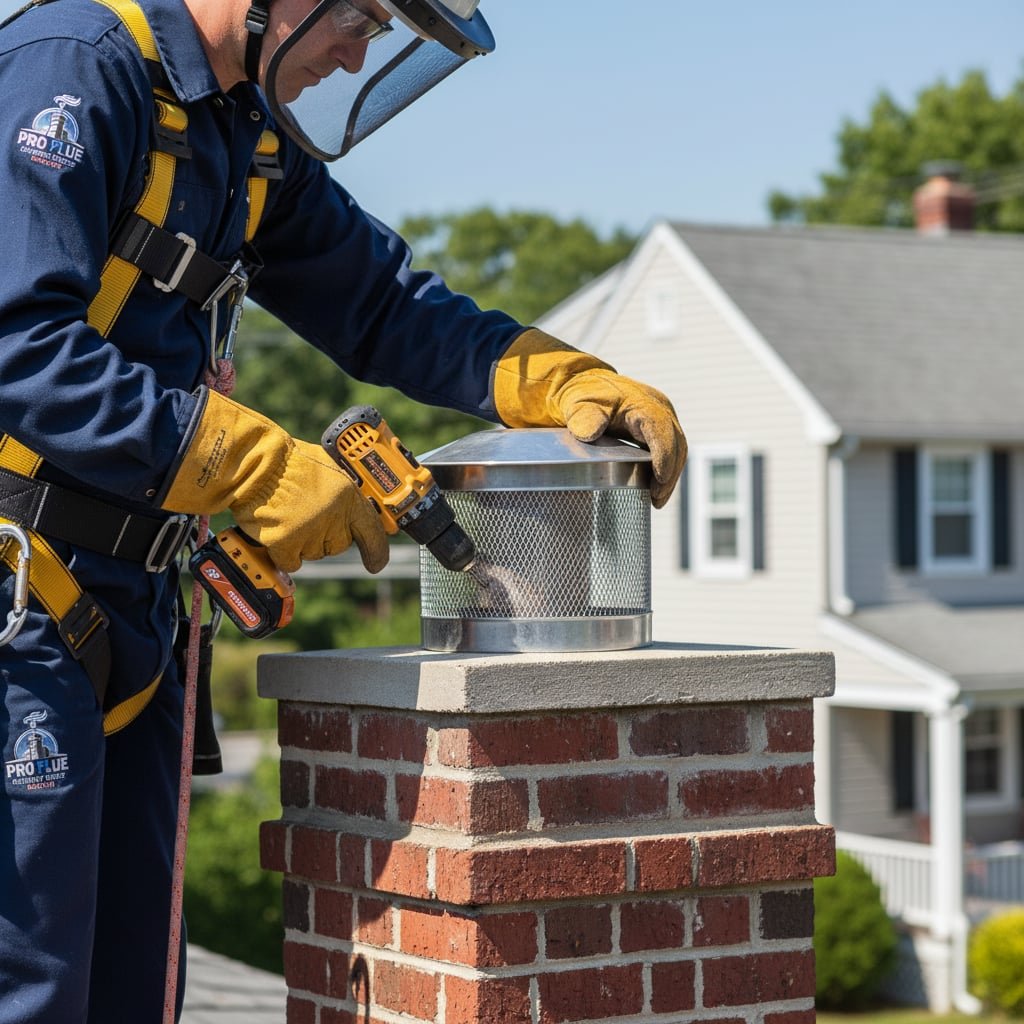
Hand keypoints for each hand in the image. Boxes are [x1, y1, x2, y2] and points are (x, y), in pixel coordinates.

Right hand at [161, 391, 388, 573]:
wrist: (252, 462)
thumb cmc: (284, 461)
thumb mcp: (325, 466)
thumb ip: (341, 490)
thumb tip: (349, 508)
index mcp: (347, 494)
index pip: (371, 529)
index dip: (376, 550)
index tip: (376, 563)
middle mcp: (333, 515)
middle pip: (339, 545)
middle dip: (325, 535)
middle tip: (306, 515)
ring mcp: (310, 531)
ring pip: (314, 553)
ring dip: (302, 542)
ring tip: (287, 515)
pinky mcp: (286, 543)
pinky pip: (292, 562)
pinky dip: (283, 552)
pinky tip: (276, 530)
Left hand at [493, 329, 686, 506]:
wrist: (585, 386)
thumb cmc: (583, 396)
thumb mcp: (578, 405)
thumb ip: (584, 418)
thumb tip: (588, 433)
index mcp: (641, 403)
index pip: (660, 430)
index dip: (664, 456)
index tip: (659, 479)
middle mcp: (658, 409)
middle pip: (676, 443)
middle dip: (670, 473)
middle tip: (657, 498)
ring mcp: (662, 418)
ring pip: (678, 449)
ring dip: (670, 475)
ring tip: (657, 499)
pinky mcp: (658, 429)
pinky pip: (670, 451)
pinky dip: (666, 470)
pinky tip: (656, 487)